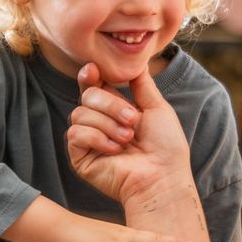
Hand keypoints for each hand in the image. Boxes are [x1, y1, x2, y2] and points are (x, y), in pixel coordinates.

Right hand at [68, 65, 192, 206]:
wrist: (162, 177)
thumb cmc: (165, 147)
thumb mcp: (156, 108)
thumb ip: (142, 84)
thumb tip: (135, 63)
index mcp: (114, 109)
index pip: (93, 85)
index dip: (89, 75)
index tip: (94, 69)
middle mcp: (98, 122)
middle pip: (87, 95)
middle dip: (111, 105)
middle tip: (133, 120)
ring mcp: (88, 140)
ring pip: (79, 113)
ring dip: (108, 124)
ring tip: (127, 139)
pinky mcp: (80, 157)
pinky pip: (76, 134)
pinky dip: (98, 138)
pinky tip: (114, 150)